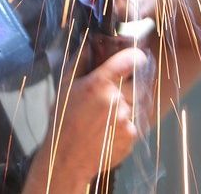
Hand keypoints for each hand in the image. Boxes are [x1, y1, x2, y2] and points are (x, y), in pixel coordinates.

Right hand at [25, 48, 145, 192]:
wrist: (66, 158)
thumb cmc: (63, 120)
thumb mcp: (65, 86)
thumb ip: (81, 60)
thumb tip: (92, 41)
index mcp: (99, 83)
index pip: (132, 59)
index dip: (135, 57)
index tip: (135, 58)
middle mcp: (116, 99)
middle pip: (137, 82)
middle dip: (128, 85)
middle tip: (111, 94)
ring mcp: (126, 119)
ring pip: (137, 102)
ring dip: (127, 105)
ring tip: (106, 115)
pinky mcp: (132, 135)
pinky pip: (135, 121)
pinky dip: (126, 123)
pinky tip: (108, 129)